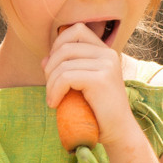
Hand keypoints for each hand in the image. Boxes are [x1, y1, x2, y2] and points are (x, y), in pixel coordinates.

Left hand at [43, 23, 137, 150]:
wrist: (118, 132)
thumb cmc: (97, 110)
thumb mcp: (80, 84)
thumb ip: (66, 68)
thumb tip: (45, 59)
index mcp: (105, 51)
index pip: (76, 30)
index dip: (58, 44)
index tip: (54, 68)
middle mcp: (108, 54)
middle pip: (65, 46)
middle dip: (50, 67)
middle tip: (51, 88)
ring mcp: (106, 65)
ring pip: (63, 64)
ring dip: (50, 83)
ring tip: (52, 99)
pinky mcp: (101, 79)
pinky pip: (65, 77)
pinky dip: (54, 90)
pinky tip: (55, 103)